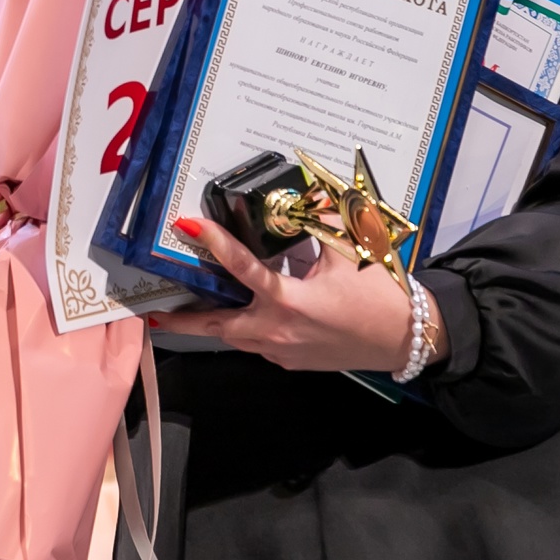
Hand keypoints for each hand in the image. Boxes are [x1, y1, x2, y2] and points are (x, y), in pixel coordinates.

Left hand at [149, 216, 433, 374]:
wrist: (405, 339)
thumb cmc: (379, 296)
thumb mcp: (350, 250)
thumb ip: (321, 221)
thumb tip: (304, 197)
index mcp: (290, 301)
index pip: (241, 268)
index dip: (213, 243)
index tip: (186, 227)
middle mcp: (278, 331)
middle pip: (218, 326)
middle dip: (184, 321)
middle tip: (154, 313)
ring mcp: (283, 351)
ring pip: (236, 338)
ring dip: (213, 324)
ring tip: (185, 313)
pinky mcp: (292, 362)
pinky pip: (258, 346)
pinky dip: (244, 330)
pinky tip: (243, 315)